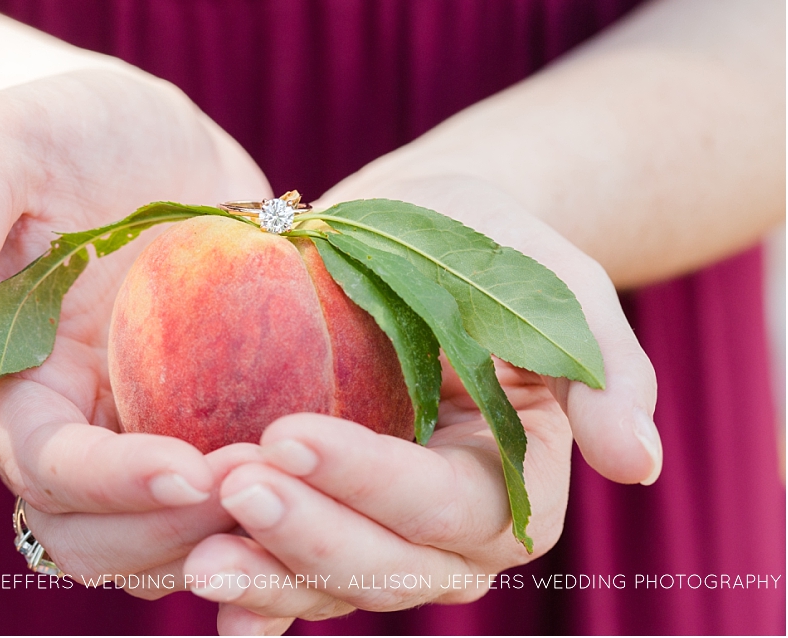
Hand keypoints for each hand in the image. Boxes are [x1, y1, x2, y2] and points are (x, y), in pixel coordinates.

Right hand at [0, 61, 271, 578]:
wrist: (135, 149)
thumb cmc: (65, 135)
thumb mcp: (13, 134)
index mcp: (6, 384)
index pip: (47, 468)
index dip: (111, 483)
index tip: (191, 467)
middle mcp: (63, 431)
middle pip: (98, 538)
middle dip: (176, 529)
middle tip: (267, 483)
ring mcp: (129, 439)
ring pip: (159, 544)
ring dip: (227, 533)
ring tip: (305, 486)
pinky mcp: (190, 430)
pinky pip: (217, 507)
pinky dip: (261, 512)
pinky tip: (324, 481)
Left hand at [178, 175, 659, 633]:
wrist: (409, 238)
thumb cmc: (486, 249)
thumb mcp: (555, 285)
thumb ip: (603, 369)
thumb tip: (639, 463)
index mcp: (514, 479)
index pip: (448, 503)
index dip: (373, 480)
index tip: (291, 432)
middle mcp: (448, 526)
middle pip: (389, 562)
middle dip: (308, 534)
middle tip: (232, 484)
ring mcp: (381, 528)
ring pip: (334, 582)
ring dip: (267, 574)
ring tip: (196, 552)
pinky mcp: (323, 514)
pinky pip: (290, 573)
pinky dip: (254, 598)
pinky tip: (204, 591)